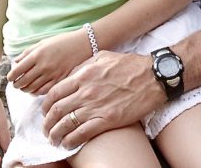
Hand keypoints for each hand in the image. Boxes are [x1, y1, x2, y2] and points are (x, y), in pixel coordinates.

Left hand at [7, 29, 91, 94]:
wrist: (82, 44)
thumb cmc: (62, 41)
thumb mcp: (43, 42)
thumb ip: (27, 52)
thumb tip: (16, 62)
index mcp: (37, 55)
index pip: (17, 70)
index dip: (11, 76)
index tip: (10, 77)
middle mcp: (43, 65)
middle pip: (23, 81)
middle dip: (16, 85)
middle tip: (16, 84)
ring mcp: (51, 74)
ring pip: (32, 88)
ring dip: (25, 89)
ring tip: (25, 87)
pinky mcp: (59, 79)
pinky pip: (44, 91)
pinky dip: (36, 92)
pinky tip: (35, 90)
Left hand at [40, 50, 161, 147]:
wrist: (155, 76)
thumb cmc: (131, 65)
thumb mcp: (104, 57)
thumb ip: (84, 66)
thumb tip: (70, 77)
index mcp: (84, 75)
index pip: (54, 94)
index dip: (45, 106)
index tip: (46, 112)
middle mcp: (86, 92)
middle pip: (56, 111)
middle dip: (47, 123)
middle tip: (47, 129)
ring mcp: (96, 107)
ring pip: (65, 125)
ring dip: (55, 135)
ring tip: (55, 140)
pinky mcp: (108, 120)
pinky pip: (81, 134)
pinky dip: (70, 141)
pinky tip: (68, 144)